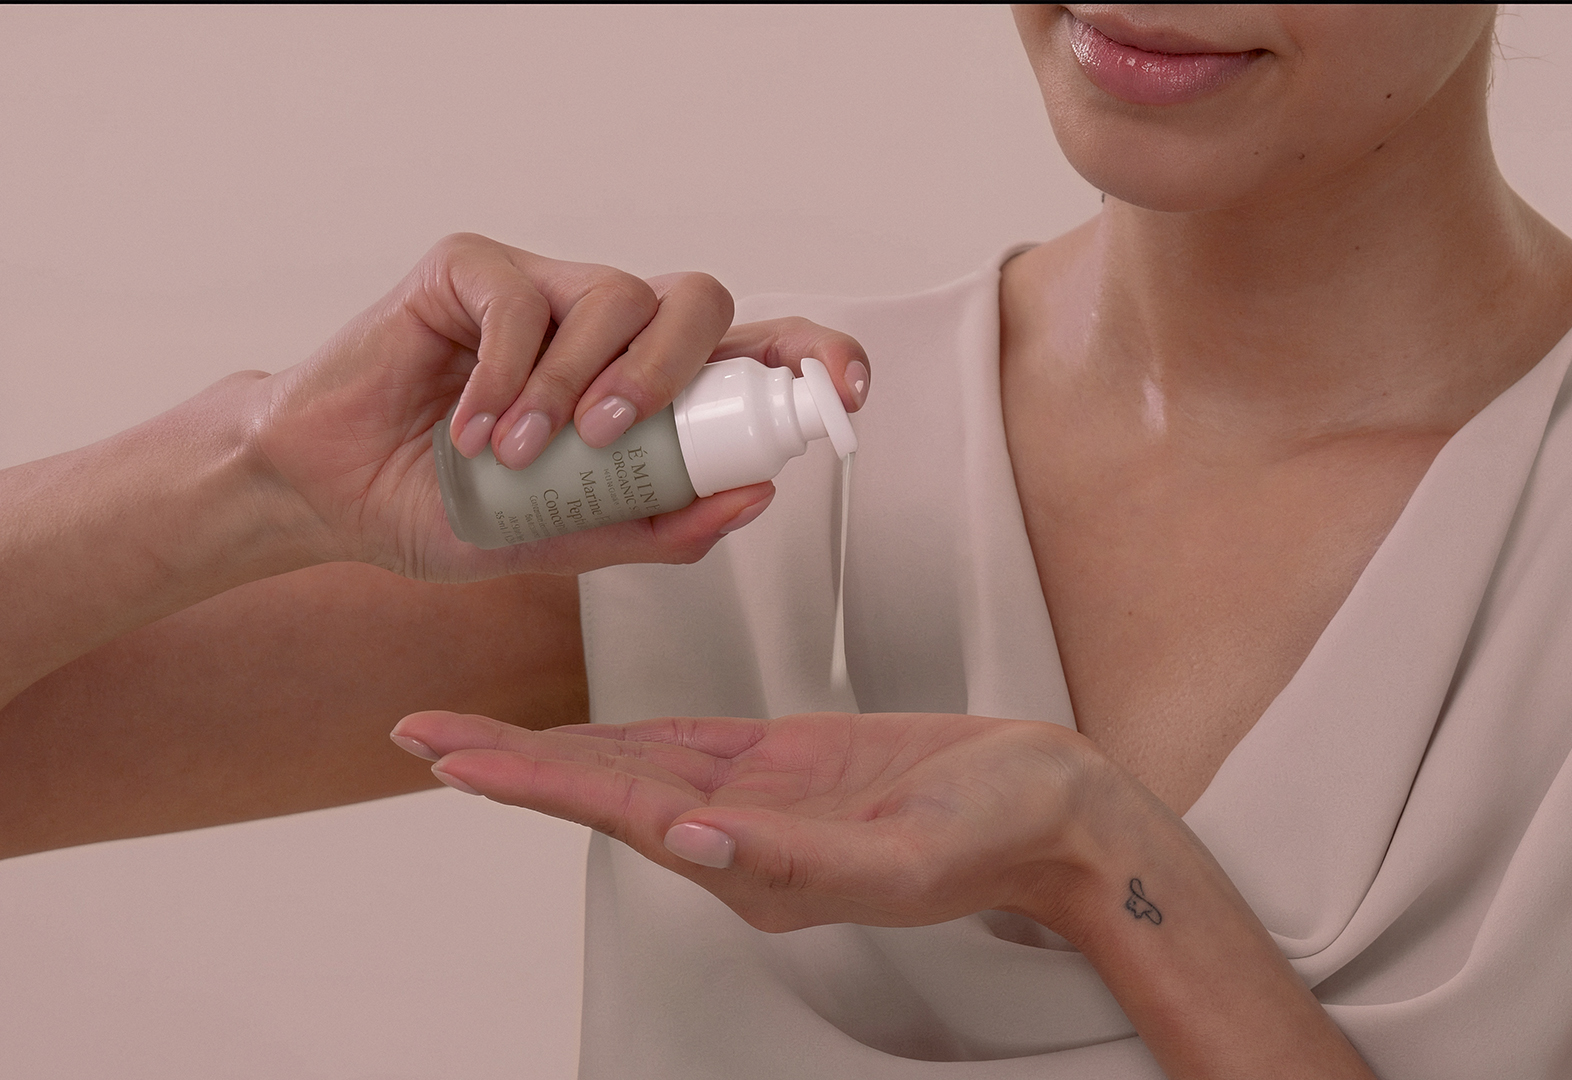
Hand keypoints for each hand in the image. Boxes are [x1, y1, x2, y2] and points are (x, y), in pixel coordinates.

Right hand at [251, 232, 870, 579]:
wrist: (329, 499)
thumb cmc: (446, 512)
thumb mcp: (562, 544)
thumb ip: (656, 526)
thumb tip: (756, 496)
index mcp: (647, 388)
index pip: (750, 350)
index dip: (810, 354)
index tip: (848, 388)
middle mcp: (609, 330)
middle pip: (699, 299)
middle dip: (678, 368)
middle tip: (620, 436)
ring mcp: (545, 289)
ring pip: (616, 295)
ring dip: (573, 386)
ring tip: (520, 454)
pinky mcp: (474, 266)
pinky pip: (523, 297)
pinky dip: (505, 373)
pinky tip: (469, 429)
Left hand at [389, 709, 1129, 931]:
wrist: (1050, 808)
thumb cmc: (997, 831)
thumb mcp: (906, 854)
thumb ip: (797, 862)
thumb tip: (691, 843)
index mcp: (757, 870)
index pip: (620, 817)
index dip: (534, 783)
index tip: (455, 762)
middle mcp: (739, 840)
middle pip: (600, 793)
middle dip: (506, 765)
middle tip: (417, 733)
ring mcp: (758, 801)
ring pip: (629, 768)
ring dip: (544, 749)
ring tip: (465, 733)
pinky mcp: (782, 764)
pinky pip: (683, 744)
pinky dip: (620, 731)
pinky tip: (574, 729)